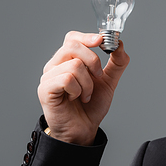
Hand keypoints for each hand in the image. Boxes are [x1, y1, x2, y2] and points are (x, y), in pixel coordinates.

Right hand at [37, 31, 129, 145]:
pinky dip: (77, 90)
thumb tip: (120, 44)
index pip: (72, 37)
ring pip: (74, 64)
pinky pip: (66, 79)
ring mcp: (48, 77)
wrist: (84, 129)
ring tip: (85, 95)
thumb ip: (117, 62)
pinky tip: (75, 98)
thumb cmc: (91, 105)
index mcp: (68, 60)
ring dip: (87, 83)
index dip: (87, 37)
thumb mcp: (109, 81)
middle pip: (72, 45)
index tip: (101, 41)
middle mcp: (55, 65)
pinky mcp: (45, 89)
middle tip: (98, 76)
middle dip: (93, 60)